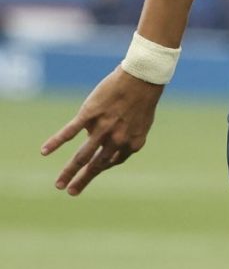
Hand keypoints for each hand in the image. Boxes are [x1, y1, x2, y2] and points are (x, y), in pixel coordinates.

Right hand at [41, 67, 163, 195]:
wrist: (142, 77)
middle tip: (71, 192)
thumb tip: (106, 142)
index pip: (113, 161)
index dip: (102, 166)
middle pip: (96, 165)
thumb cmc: (143, 97)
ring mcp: (102, 128)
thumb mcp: (140, 122)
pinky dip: (55, 142)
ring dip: (69, 172)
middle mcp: (117, 140)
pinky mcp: (90, 115)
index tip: (94, 170)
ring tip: (59, 185)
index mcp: (132, 143)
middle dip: (83, 179)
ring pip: (82, 156)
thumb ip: (125, 136)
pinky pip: (70, 132)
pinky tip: (44, 151)